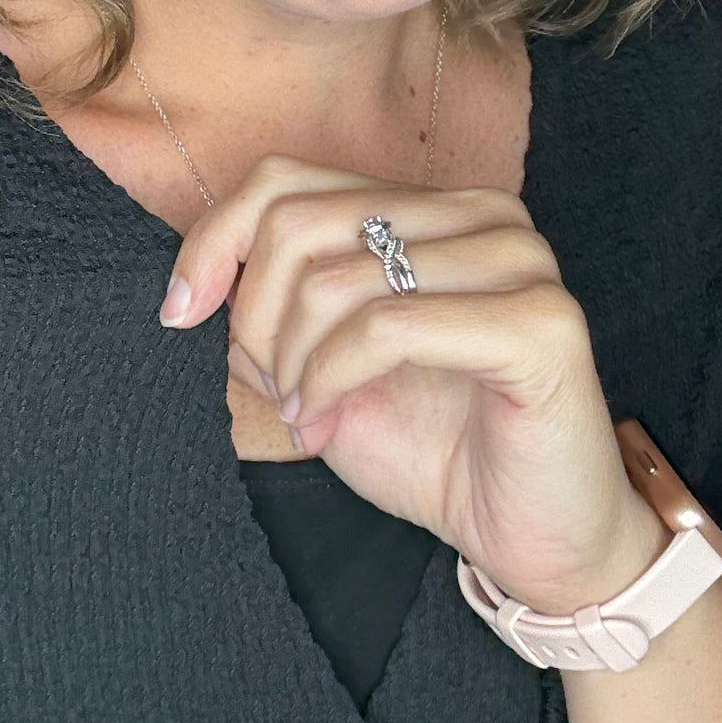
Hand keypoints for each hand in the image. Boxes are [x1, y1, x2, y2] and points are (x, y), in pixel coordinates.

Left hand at [161, 156, 667, 617]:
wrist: (529, 542)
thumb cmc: (433, 452)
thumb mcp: (320, 371)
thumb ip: (271, 313)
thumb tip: (201, 284)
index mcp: (432, 209)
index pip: (287, 180)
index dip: (215, 243)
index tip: (180, 315)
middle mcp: (484, 215)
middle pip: (300, 222)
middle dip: (255, 318)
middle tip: (271, 391)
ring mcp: (520, 262)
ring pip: (336, 278)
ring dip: (292, 363)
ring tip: (306, 416)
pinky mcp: (541, 324)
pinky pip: (387, 327)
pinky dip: (331, 379)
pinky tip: (325, 424)